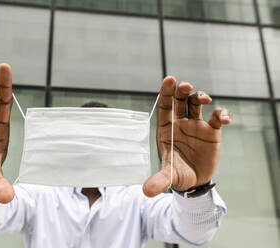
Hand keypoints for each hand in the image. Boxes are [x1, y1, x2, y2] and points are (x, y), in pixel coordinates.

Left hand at [143, 76, 231, 196]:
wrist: (194, 182)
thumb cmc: (177, 175)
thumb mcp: (168, 176)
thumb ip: (159, 180)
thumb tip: (146, 191)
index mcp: (166, 128)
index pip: (165, 106)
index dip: (166, 92)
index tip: (169, 79)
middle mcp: (180, 123)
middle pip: (181, 100)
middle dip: (182, 91)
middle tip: (185, 86)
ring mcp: (196, 125)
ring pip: (197, 104)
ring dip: (201, 97)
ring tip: (205, 100)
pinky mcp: (211, 132)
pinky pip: (218, 117)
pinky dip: (223, 114)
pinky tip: (224, 118)